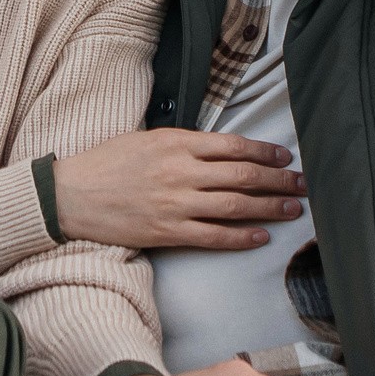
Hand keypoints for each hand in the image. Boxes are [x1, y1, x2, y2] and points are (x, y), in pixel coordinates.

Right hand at [54, 128, 304, 249]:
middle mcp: (181, 172)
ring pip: (235, 206)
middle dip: (278, 180)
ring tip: (292, 209)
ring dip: (269, 208)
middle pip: (243, 176)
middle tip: (303, 184)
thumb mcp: (147, 138)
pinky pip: (214, 237)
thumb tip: (220, 149)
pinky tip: (262, 236)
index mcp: (177, 143)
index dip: (264, 153)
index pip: (233, 146)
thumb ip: (184, 143)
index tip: (284, 157)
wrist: (71, 195)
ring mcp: (176, 204)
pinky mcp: (167, 232)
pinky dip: (241, 237)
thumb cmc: (107, 163)